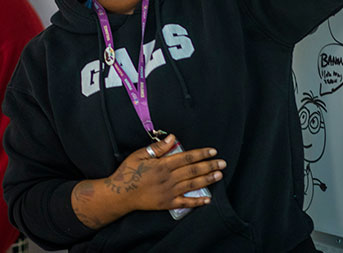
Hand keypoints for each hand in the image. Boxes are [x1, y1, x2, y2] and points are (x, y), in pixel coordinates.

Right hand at [70, 134, 224, 228]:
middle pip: (193, 171)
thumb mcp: (139, 155)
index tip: (213, 151)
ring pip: (192, 185)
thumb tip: (172, 137)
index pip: (186, 157)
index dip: (201, 154)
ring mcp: (169, 192)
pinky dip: (197, 202)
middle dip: (209, 166)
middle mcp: (168, 178)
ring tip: (219, 175)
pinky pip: (185, 203)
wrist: (120, 195)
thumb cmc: (128, 173)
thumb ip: (157, 147)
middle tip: (223, 163)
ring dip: (207, 180)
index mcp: (163, 165)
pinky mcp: (167, 203)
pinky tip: (208, 199)